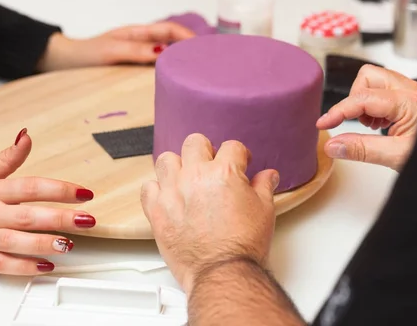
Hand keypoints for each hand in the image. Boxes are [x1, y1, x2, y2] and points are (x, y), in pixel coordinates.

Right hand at [0, 128, 96, 275]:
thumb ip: (7, 157)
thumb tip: (26, 137)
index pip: (30, 187)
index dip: (59, 189)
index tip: (84, 193)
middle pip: (28, 216)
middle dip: (61, 218)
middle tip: (87, 220)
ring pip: (17, 242)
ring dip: (45, 243)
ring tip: (69, 243)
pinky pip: (4, 265)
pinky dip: (25, 267)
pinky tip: (46, 265)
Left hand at [37, 21, 194, 71]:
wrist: (64, 62)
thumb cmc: (85, 55)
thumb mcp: (111, 51)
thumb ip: (136, 50)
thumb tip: (163, 52)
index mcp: (138, 33)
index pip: (171, 31)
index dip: (189, 38)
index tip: (203, 49)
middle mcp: (141, 42)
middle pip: (173, 42)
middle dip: (191, 49)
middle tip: (208, 63)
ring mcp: (138, 54)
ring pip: (167, 55)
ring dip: (182, 61)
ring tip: (198, 73)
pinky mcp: (134, 67)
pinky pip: (157, 66)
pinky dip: (170, 71)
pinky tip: (176, 82)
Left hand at [140, 133, 279, 294]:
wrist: (223, 272)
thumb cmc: (243, 245)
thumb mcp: (264, 211)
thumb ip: (263, 187)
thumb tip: (267, 176)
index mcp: (224, 172)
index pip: (231, 147)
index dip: (239, 155)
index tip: (239, 162)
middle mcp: (196, 176)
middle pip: (195, 143)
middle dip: (206, 151)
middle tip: (211, 166)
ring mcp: (173, 192)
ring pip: (167, 159)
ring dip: (177, 166)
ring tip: (186, 179)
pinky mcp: (156, 211)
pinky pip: (148, 187)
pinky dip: (157, 190)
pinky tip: (169, 197)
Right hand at [317, 65, 416, 170]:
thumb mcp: (396, 157)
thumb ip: (361, 149)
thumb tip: (332, 145)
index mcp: (410, 102)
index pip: (363, 98)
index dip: (338, 111)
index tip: (323, 124)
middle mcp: (412, 90)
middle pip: (368, 76)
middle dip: (355, 99)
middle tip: (358, 123)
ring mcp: (413, 92)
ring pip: (374, 80)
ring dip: (364, 101)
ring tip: (371, 125)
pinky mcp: (411, 97)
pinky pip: (382, 90)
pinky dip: (373, 105)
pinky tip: (380, 124)